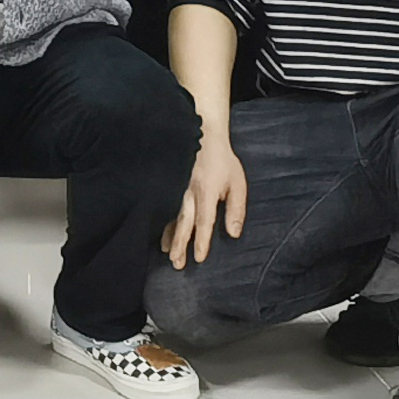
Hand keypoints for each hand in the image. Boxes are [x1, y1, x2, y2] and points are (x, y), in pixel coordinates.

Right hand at [163, 135, 247, 268]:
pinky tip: (161, 236)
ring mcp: (177, 189)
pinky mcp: (172, 186)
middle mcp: (189, 193)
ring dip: (170, 237)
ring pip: (172, 217)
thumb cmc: (223, 162)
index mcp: (206, 192)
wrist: (203, 134)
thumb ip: (236, 209)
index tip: (199, 258)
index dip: (202, 240)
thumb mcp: (237, 184)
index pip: (204, 221)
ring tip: (168, 254)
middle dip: (180, 244)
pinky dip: (163, 224)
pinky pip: (166, 208)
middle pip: (184, 223)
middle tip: (177, 264)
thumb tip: (234, 234)